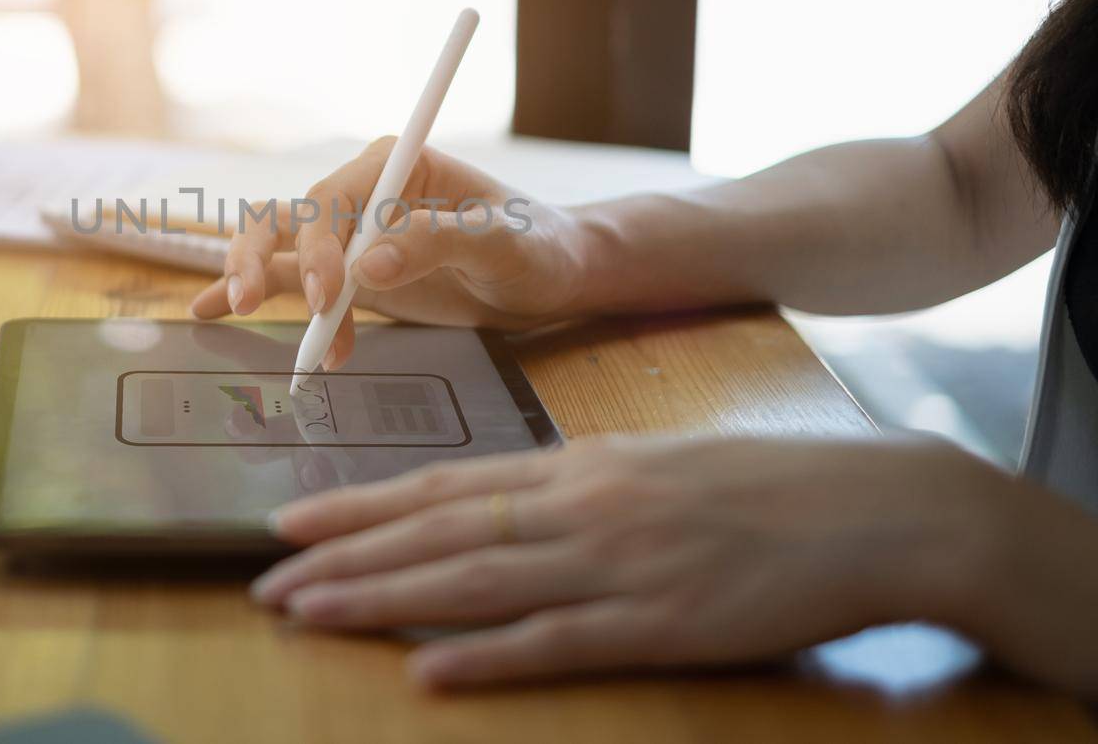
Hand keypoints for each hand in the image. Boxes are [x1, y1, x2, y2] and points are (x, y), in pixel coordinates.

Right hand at [189, 139, 582, 365]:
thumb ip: (438, 244)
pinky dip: (251, 293)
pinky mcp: (347, 273)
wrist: (551, 277)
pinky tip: (209, 312)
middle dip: (260, 256)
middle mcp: (364, 192)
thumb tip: (368, 265)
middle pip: (288, 214)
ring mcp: (350, 234)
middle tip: (254, 305)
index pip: (335, 198)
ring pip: (276, 243)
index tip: (334, 297)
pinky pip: (289, 278)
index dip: (320, 245)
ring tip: (238, 317)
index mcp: (398, 166)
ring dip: (252, 278)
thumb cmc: (538, 248)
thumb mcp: (502, 244)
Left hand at [249, 436, 1038, 689]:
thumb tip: (493, 505)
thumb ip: (570, 484)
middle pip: (438, 535)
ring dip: (382, 600)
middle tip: (268, 580)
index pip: (444, 486)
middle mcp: (579, 508)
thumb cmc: (756, 484)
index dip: (360, 505)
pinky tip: (426, 672)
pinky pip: (556, 644)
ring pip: (473, 584)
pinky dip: (486, 658)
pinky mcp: (660, 625)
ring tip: (309, 613)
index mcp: (577, 465)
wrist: (868, 507)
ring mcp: (617, 566)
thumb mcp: (649, 462)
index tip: (291, 519)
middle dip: (344, 557)